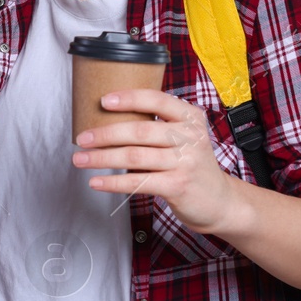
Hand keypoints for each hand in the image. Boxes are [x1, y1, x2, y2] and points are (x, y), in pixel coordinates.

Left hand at [70, 87, 237, 235]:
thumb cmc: (192, 165)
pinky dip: (113, 182)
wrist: (220, 201)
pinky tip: (96, 181)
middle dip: (105, 134)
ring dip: (102, 158)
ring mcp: (186, 162)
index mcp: (190, 117)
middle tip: (82, 138)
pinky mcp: (178, 186)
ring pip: (134, 156)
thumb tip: (110, 120)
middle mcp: (190, 136)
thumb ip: (159, 126)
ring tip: (81, 159)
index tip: (103, 101)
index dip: (129, 98)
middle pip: (140, 130)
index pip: (157, 99)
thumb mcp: (185, 138)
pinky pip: (138, 182)